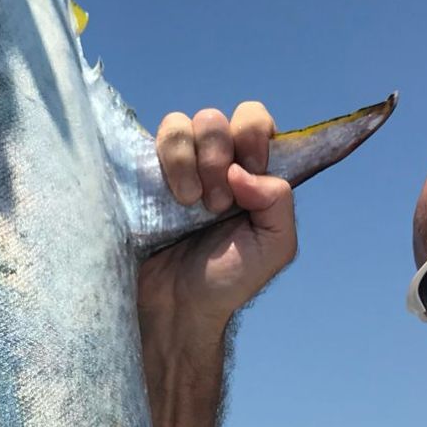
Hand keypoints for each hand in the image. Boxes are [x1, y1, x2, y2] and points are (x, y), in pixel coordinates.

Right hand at [138, 102, 297, 342]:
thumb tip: (241, 170)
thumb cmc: (230, 279)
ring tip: (191, 204)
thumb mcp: (276, 246)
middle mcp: (215, 161)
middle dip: (218, 157)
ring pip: (182, 124)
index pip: (254, 120)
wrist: (179, 307)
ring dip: (190, 162)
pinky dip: (170, 162)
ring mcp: (179, 166)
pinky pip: (155, 140)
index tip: (251, 168)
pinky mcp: (147, 174)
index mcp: (252, 171)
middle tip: (217, 204)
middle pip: (217, 119)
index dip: (252, 134)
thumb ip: (279, 201)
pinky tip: (172, 200)